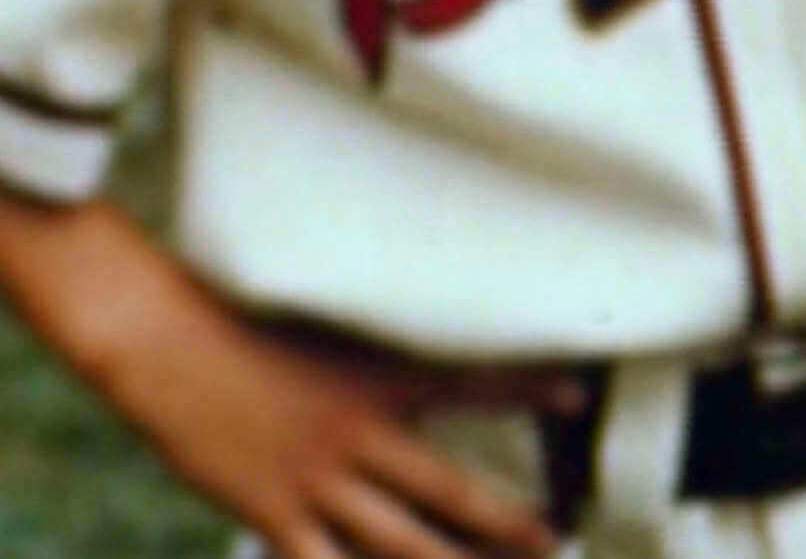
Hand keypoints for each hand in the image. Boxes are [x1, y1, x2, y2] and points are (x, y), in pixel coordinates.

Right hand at [0, 196, 574, 558]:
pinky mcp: (270, 515)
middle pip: (450, 492)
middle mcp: (357, 436)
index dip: (530, 390)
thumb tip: (427, 348)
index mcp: (378, 381)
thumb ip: (382, 350)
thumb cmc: (246, 328)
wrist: (166, 346)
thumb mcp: (331, 328)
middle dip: (509, 524)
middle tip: (557, 540)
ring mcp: (315, 482)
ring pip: (399, 547)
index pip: (473, 381)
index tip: (580, 400)